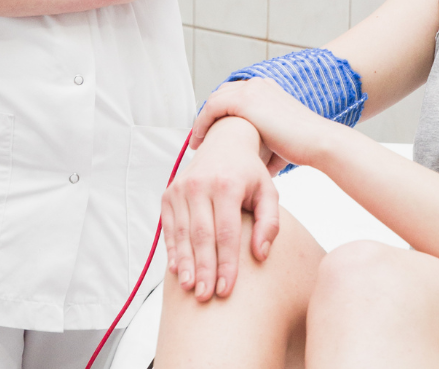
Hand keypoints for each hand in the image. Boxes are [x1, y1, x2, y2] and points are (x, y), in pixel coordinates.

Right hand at [161, 116, 279, 301]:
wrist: (224, 142)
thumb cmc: (249, 173)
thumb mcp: (268, 192)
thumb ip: (270, 223)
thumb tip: (260, 255)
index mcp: (227, 184)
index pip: (226, 233)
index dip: (226, 264)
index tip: (227, 290)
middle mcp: (200, 184)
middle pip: (201, 236)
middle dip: (204, 269)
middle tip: (206, 297)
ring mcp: (181, 188)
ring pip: (182, 233)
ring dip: (186, 264)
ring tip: (190, 288)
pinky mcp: (168, 193)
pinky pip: (169, 227)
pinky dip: (172, 249)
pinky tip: (178, 270)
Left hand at [192, 78, 337, 170]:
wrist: (317, 141)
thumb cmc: (303, 146)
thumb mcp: (279, 137)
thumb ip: (263, 143)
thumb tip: (256, 163)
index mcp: (267, 89)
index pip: (235, 96)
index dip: (221, 113)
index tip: (214, 132)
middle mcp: (258, 84)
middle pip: (222, 95)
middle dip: (210, 115)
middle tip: (201, 136)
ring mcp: (250, 90)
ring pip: (214, 100)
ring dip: (203, 121)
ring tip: (197, 141)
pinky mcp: (244, 100)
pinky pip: (212, 108)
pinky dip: (202, 123)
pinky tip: (200, 140)